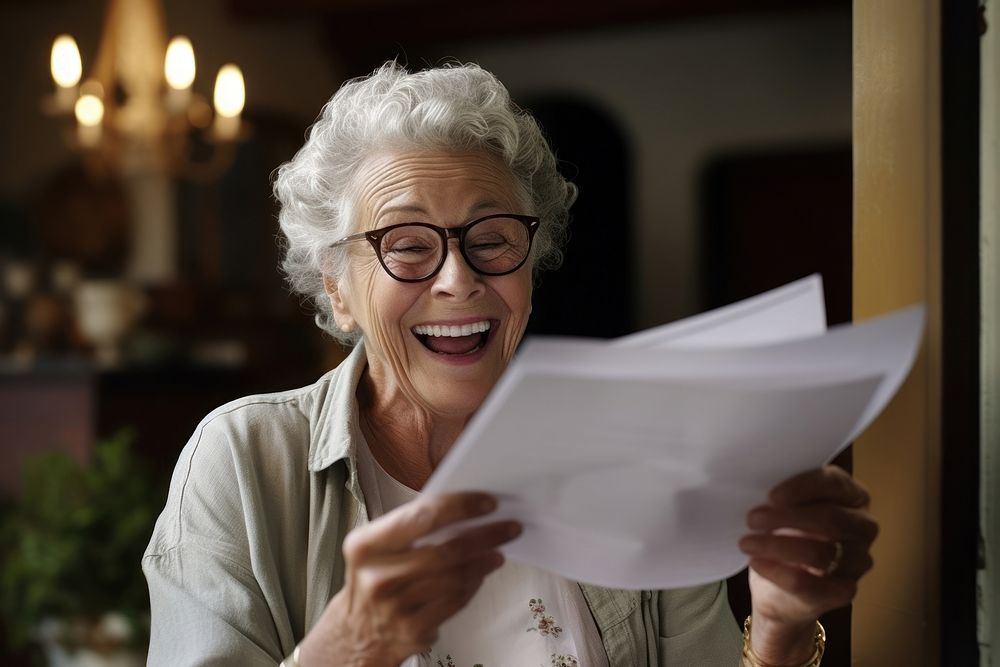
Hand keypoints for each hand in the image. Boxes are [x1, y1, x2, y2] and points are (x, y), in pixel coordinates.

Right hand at [299, 492, 520, 666]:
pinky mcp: (413, 629)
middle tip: (509, 527)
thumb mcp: (378, 547)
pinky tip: (481, 573)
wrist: (358, 631)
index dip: (461, 507)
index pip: (422, 517)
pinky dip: (474, 584)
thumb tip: (465, 510)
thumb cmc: (376, 578)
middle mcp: (378, 576)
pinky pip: (456, 601)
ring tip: (497, 550)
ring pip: (455, 578)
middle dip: (485, 536)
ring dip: (484, 561)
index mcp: (366, 545)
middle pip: (446, 551)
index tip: (488, 503)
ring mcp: (395, 607)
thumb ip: (413, 527)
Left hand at [739, 466, 877, 661]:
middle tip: (752, 519)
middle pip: (831, 518)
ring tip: (747, 542)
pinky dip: (779, 573)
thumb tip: (754, 483)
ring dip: (777, 546)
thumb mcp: (784, 507)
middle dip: (786, 518)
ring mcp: (858, 561)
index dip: (803, 487)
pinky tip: (757, 563)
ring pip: (820, 553)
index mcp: (852, 495)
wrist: (779, 585)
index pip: (835, 483)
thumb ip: (781, 494)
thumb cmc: (784, 533)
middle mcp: (862, 527)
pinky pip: (812, 585)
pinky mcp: (844, 592)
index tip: (771, 496)